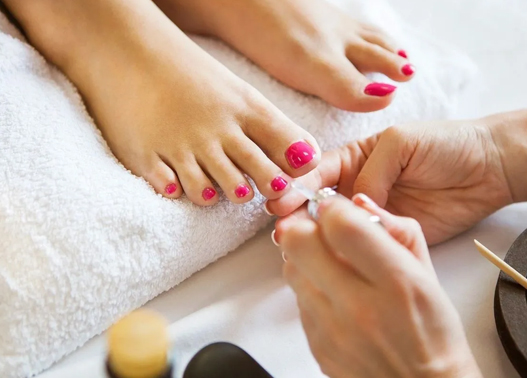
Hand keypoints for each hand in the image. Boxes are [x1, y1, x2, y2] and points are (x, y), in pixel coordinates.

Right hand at [268, 114, 519, 243]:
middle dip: (298, 213)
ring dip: (316, 234)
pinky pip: (363, 244)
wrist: (488, 169)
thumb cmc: (445, 144)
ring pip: (335, 227)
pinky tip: (329, 254)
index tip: (279, 199)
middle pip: (318, 202)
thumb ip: (372, 170)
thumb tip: (355, 202)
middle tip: (282, 227)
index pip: (316, 172)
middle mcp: (355, 187)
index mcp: (353, 159)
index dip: (296, 184)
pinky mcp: (388, 235)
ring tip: (296, 243)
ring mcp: (370, 213)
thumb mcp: (401, 142)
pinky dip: (346, 250)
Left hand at [278, 195, 481, 377]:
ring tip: (325, 260)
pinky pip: (296, 299)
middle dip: (304, 224)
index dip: (333, 207)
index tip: (335, 208)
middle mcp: (359, 307)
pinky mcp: (316, 345)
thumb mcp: (429, 273)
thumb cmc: (432, 332)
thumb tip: (359, 202)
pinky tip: (330, 291)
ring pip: (291, 268)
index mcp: (396, 282)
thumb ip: (397, 230)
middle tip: (318, 227)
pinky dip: (308, 285)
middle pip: (299, 243)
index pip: (343, 226)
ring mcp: (332, 330)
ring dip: (303, 255)